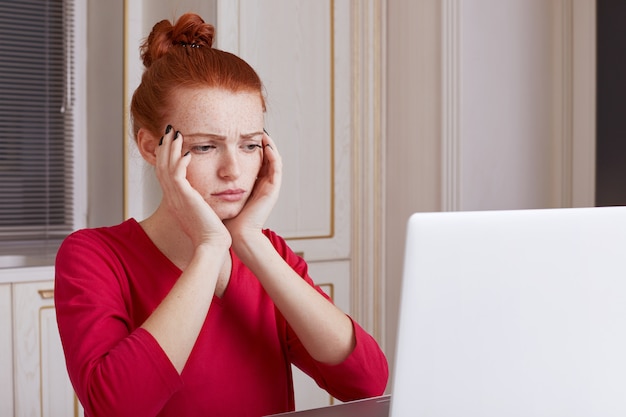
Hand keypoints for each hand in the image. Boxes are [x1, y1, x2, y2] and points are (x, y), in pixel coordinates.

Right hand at [155, 126, 230, 248]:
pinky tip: (187, 152)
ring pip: (167, 167)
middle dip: (165, 147)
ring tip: (175, 133)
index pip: (165, 173)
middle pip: (161, 167)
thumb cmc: (210, 233)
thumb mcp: (202, 213)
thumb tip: (205, 197)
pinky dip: (180, 162)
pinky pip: (177, 175)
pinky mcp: (185, 197)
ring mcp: (176, 197)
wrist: (211, 245)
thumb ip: (200, 202)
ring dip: (171, 148)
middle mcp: (172, 197)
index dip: (166, 157)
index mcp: (175, 200)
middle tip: (169, 131)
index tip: (171, 143)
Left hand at [224, 131, 281, 238]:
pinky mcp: (273, 189)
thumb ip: (215, 182)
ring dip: (270, 145)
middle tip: (254, 129)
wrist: (237, 234)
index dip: (250, 147)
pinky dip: (273, 154)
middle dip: (261, 143)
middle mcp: (263, 184)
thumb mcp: (220, 194)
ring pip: (275, 159)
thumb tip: (198, 168)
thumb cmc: (227, 218)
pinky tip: (266, 145)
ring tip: (262, 133)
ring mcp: (270, 187)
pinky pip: (277, 167)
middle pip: (266, 158)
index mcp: (253, 185)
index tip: (241, 135)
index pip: (254, 161)